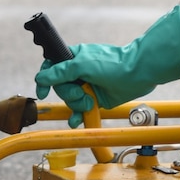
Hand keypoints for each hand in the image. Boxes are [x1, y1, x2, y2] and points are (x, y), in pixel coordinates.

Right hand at [33, 4, 179, 122]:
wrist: (138, 74)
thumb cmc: (113, 63)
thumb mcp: (83, 65)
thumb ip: (60, 72)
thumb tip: (41, 77)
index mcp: (73, 58)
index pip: (51, 67)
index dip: (45, 79)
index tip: (42, 92)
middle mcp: (78, 72)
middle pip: (60, 88)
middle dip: (69, 94)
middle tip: (82, 92)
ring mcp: (86, 86)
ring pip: (70, 100)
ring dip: (77, 104)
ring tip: (90, 101)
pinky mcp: (95, 99)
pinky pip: (80, 110)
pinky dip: (78, 116)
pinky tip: (77, 121)